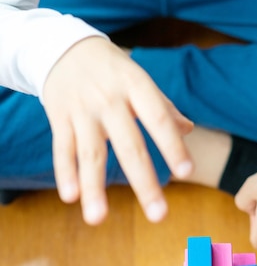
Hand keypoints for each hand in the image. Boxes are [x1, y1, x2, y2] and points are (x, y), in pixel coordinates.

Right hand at [43, 37, 193, 224]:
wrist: (62, 46)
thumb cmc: (112, 69)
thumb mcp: (139, 79)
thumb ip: (163, 106)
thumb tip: (189, 129)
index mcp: (136, 87)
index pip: (158, 119)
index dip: (172, 145)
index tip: (186, 173)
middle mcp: (110, 100)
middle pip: (129, 146)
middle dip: (144, 182)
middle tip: (158, 215)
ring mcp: (83, 110)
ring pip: (90, 153)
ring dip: (94, 187)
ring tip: (98, 219)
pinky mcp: (59, 117)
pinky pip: (62, 148)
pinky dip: (65, 172)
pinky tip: (70, 198)